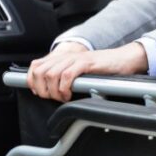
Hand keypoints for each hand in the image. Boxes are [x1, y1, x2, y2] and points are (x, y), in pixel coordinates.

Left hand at [28, 41, 147, 101]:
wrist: (122, 60)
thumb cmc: (102, 69)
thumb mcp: (78, 71)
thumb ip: (64, 76)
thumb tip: (50, 90)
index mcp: (62, 58)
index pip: (35, 66)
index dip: (32, 81)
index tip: (39, 92)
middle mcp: (65, 56)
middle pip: (40, 72)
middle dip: (43, 89)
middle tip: (53, 98)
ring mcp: (75, 59)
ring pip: (51, 74)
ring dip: (54, 91)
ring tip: (63, 97)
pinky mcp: (85, 63)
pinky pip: (67, 75)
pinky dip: (64, 88)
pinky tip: (69, 94)